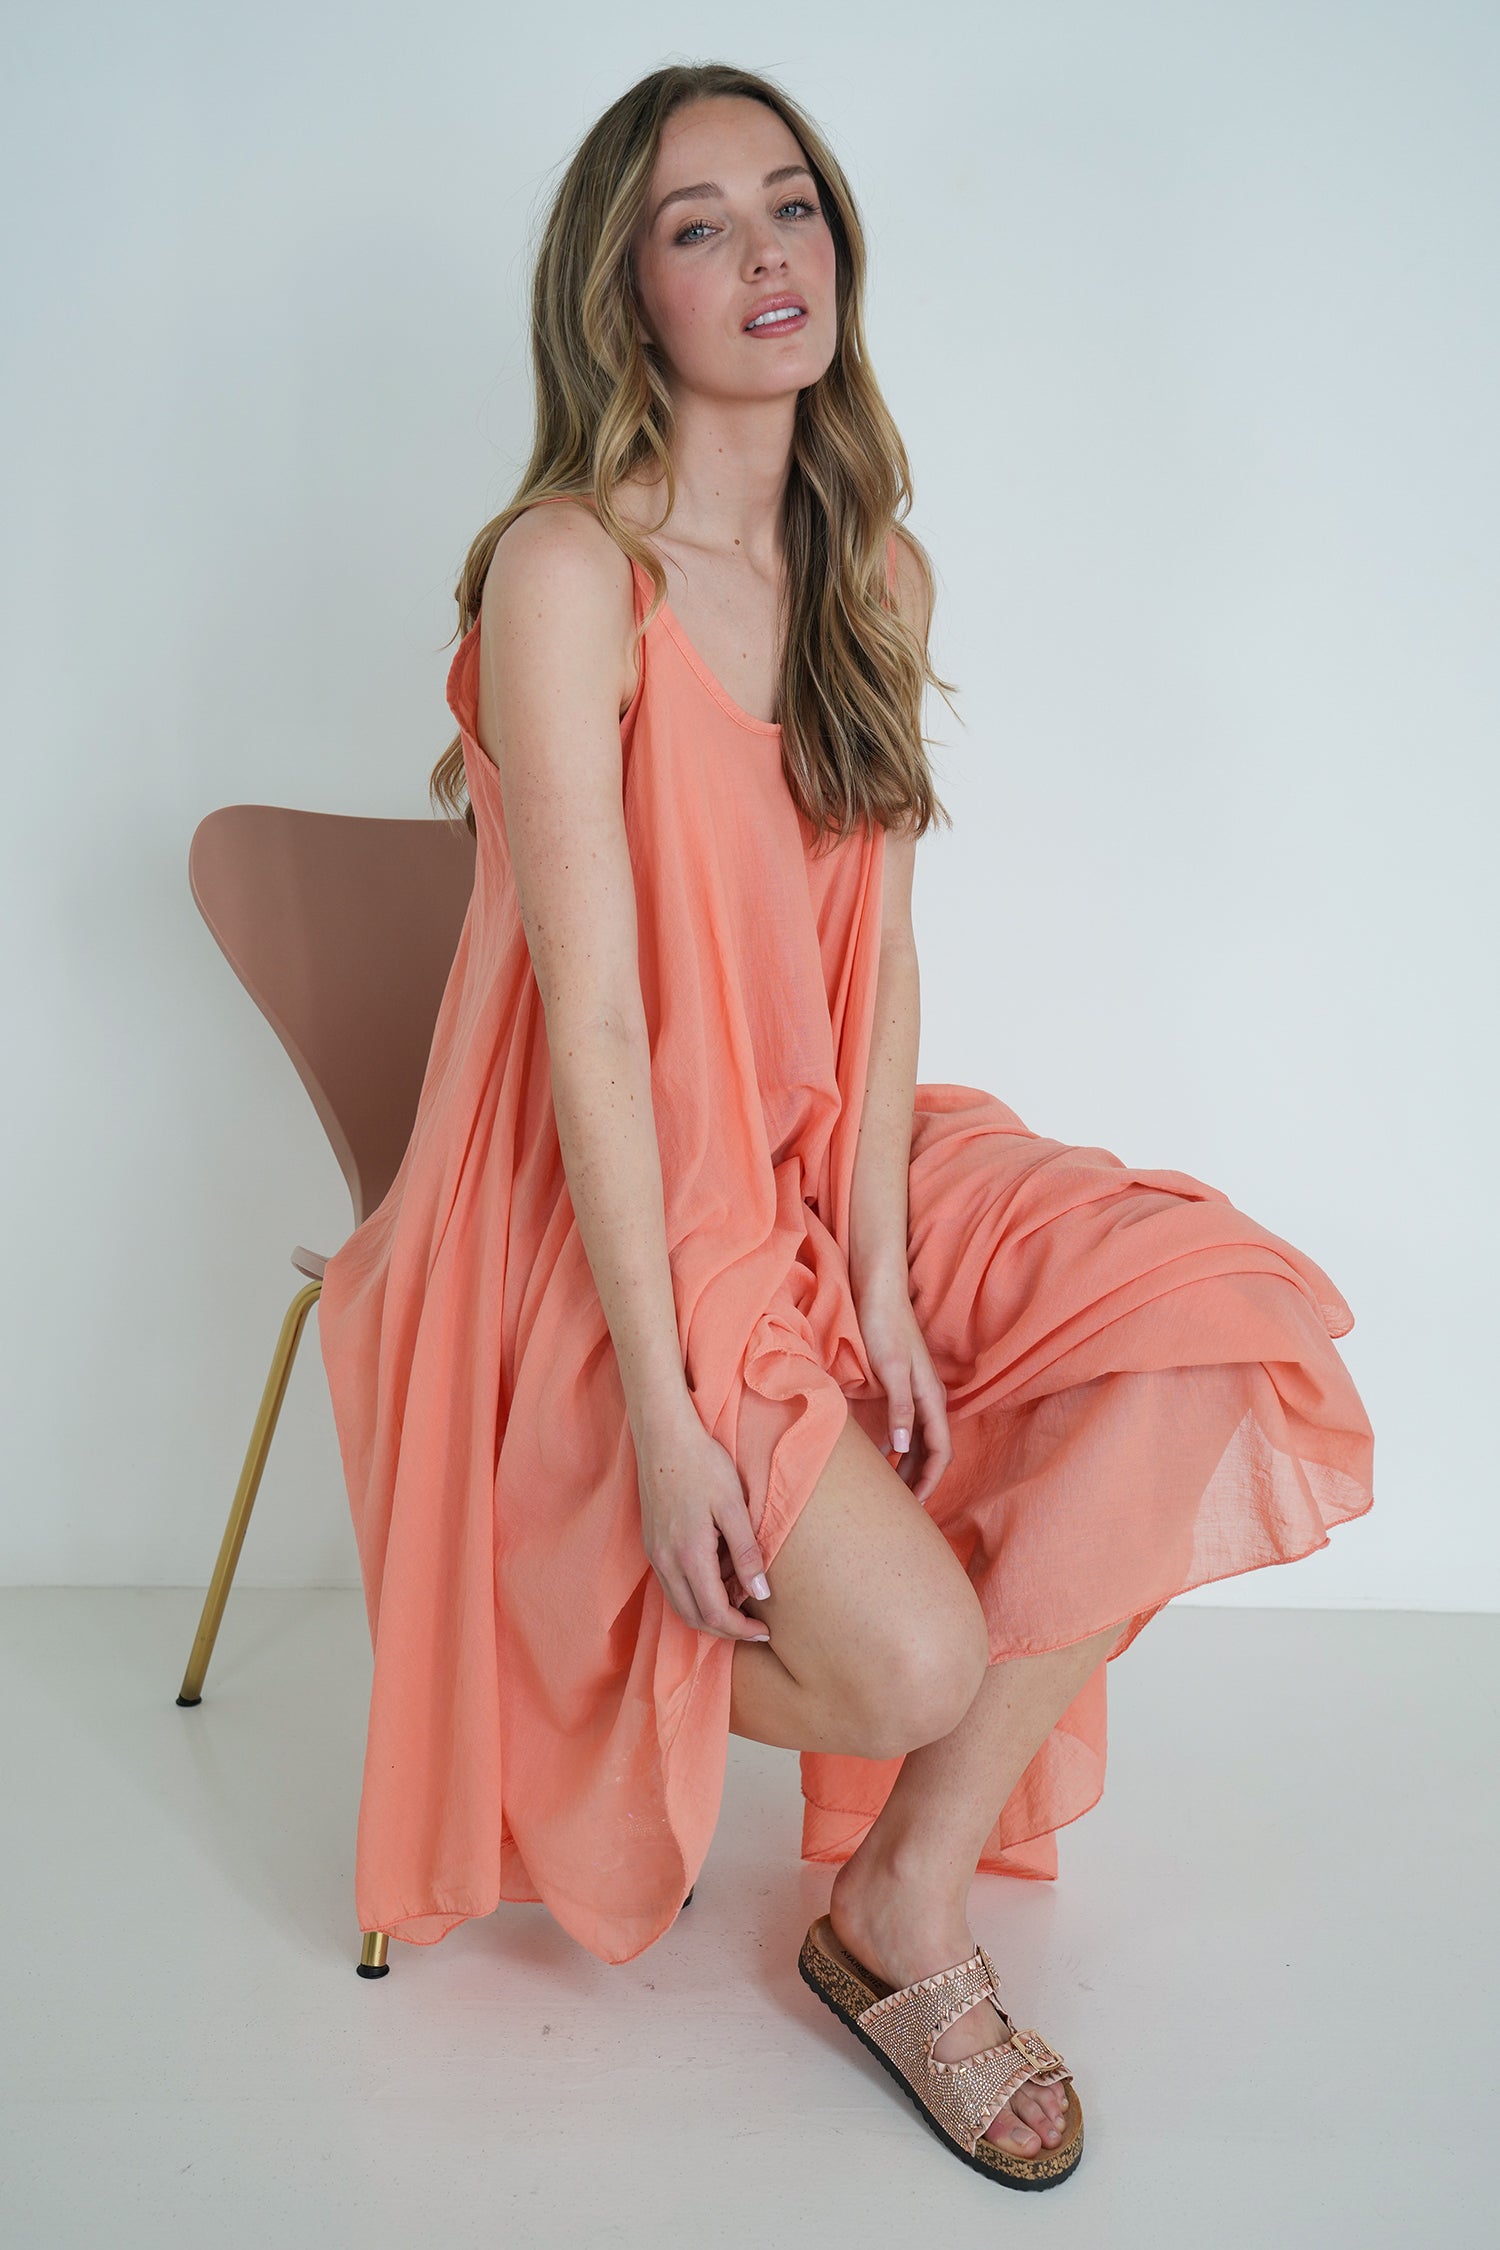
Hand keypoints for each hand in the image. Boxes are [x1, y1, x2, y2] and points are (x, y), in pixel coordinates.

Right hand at [632, 1401, 774, 1643]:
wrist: (663, 1437)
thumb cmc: (702, 1465)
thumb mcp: (733, 1507)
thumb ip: (747, 1554)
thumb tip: (761, 1595)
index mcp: (688, 1555)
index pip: (714, 1613)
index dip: (740, 1630)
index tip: (764, 1631)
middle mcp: (665, 1562)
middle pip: (694, 1618)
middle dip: (725, 1629)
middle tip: (754, 1625)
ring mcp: (655, 1555)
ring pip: (680, 1605)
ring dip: (709, 1612)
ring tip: (739, 1598)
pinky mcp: (652, 1544)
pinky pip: (673, 1585)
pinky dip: (696, 1593)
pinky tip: (718, 1575)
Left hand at [854, 1281, 952, 1507]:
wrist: (878, 1290)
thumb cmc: (884, 1326)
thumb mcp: (891, 1369)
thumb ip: (900, 1408)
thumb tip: (903, 1448)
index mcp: (931, 1397)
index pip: (940, 1450)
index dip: (930, 1480)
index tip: (915, 1504)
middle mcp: (929, 1397)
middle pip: (932, 1450)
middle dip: (921, 1478)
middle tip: (902, 1506)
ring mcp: (917, 1391)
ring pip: (920, 1439)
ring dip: (910, 1464)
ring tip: (892, 1487)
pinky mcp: (903, 1384)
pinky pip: (908, 1425)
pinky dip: (900, 1445)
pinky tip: (882, 1453)